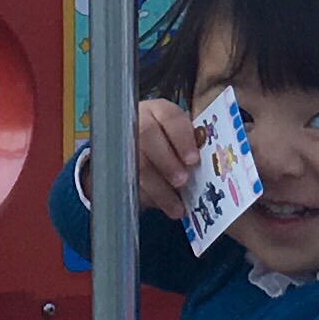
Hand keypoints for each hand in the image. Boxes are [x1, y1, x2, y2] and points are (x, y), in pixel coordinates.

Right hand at [130, 97, 198, 216]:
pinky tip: (160, 207)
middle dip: (166, 161)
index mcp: (159, 111)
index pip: (171, 118)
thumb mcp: (182, 140)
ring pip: (136, 163)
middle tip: (182, 181)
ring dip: (158, 187)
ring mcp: (122, 142)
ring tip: (176, 207)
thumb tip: (203, 163)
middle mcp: (138, 122)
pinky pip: (128, 181)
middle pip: (148, 136)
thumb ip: (192, 146)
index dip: (182, 138)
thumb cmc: (170, 144)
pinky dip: (147, 197)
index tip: (193, 160)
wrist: (138, 150)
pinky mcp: (115, 166)